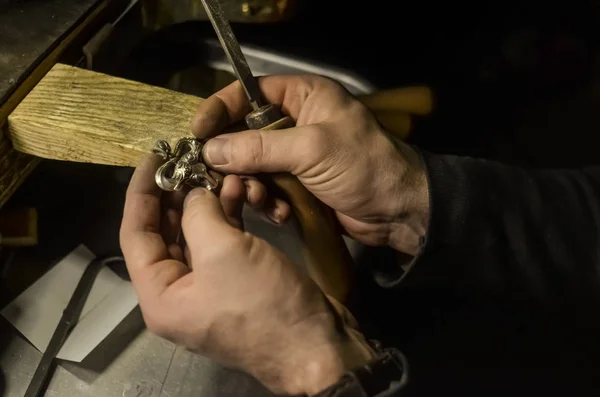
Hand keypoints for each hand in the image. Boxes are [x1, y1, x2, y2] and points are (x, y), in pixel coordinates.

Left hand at [120, 155, 373, 394]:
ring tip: (219, 172)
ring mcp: (208, 288)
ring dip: (207, 203)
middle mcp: (177, 293)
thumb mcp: (223, 252)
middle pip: (165, 233)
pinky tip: (237, 192)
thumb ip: (199, 215)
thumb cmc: (262, 303)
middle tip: (188, 159)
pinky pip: (222, 244)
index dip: (142, 192)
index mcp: (160, 295)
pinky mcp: (236, 282)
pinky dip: (228, 218)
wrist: (317, 345)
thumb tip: (195, 193)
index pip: (136, 234)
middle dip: (177, 194)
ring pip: (197, 236)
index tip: (155, 156)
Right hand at [193, 75, 429, 255]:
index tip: (197, 132)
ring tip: (260, 199)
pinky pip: (267, 188)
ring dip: (252, 185)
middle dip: (234, 158)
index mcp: (304, 96)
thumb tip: (210, 150)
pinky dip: (268, 202)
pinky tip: (280, 213)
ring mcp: (296, 155)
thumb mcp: (312, 149)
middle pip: (245, 133)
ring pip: (253, 165)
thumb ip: (259, 148)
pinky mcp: (298, 184)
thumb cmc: (364, 166)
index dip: (221, 109)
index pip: (249, 92)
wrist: (399, 211)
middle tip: (221, 179)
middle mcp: (296, 121)